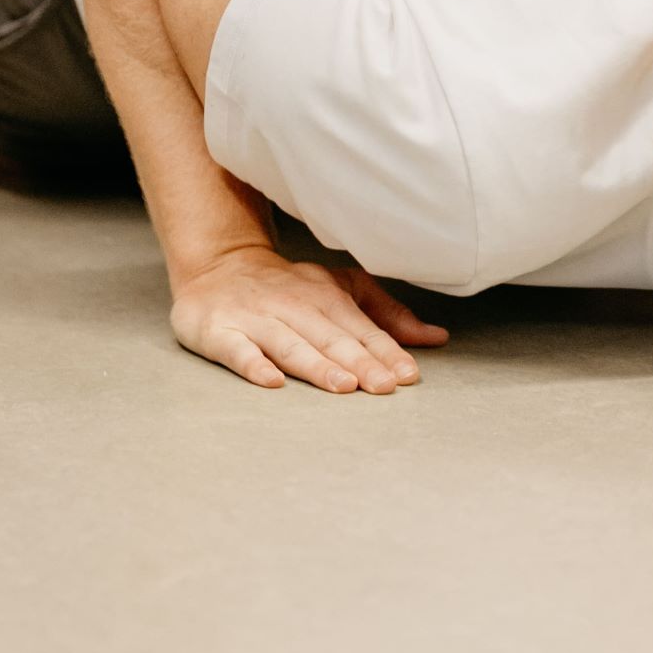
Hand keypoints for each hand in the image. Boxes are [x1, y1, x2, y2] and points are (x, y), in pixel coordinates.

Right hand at [168, 247, 450, 393]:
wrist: (217, 266)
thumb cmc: (288, 287)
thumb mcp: (339, 290)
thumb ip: (386, 315)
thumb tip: (435, 337)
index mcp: (326, 296)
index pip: (361, 329)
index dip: (385, 351)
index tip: (407, 375)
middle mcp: (294, 306)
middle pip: (330, 338)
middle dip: (359, 363)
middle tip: (385, 386)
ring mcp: (255, 319)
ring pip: (290, 344)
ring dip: (317, 365)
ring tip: (343, 386)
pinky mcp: (219, 331)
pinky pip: (236, 350)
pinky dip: (253, 364)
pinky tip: (271, 381)